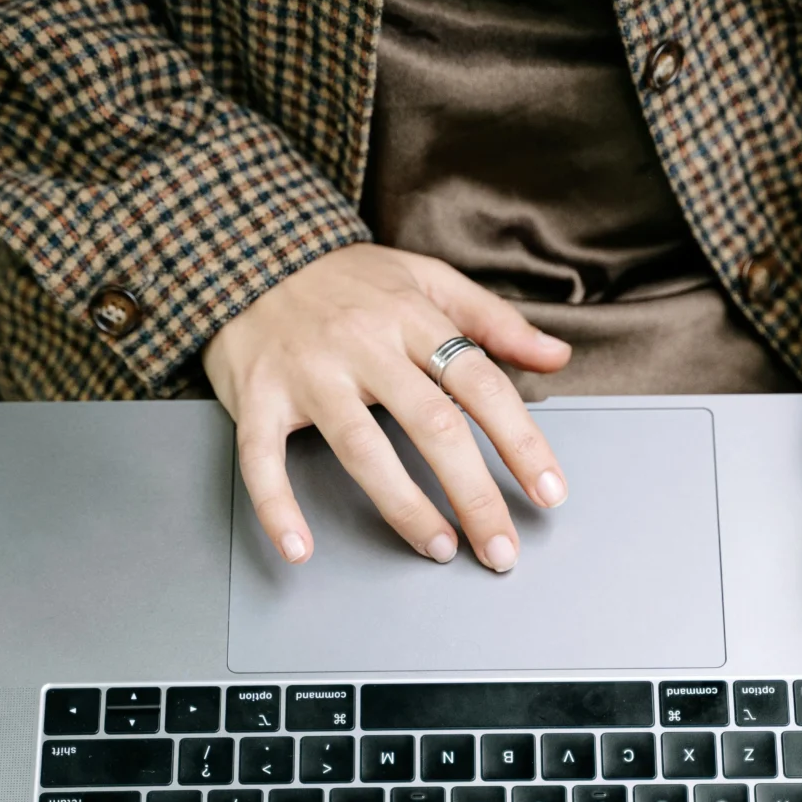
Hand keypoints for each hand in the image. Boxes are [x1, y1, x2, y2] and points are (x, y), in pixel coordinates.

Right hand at [201, 242, 571, 570]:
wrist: (244, 252)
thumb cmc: (343, 277)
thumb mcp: (426, 278)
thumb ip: (492, 320)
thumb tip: (557, 355)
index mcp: (411, 318)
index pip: (481, 384)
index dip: (521, 441)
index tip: (549, 490)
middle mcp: (364, 346)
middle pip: (433, 425)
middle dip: (474, 494)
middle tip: (500, 548)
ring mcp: (309, 374)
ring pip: (363, 449)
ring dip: (405, 507)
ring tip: (439, 547)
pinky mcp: (258, 397)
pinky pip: (264, 460)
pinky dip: (278, 508)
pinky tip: (300, 549)